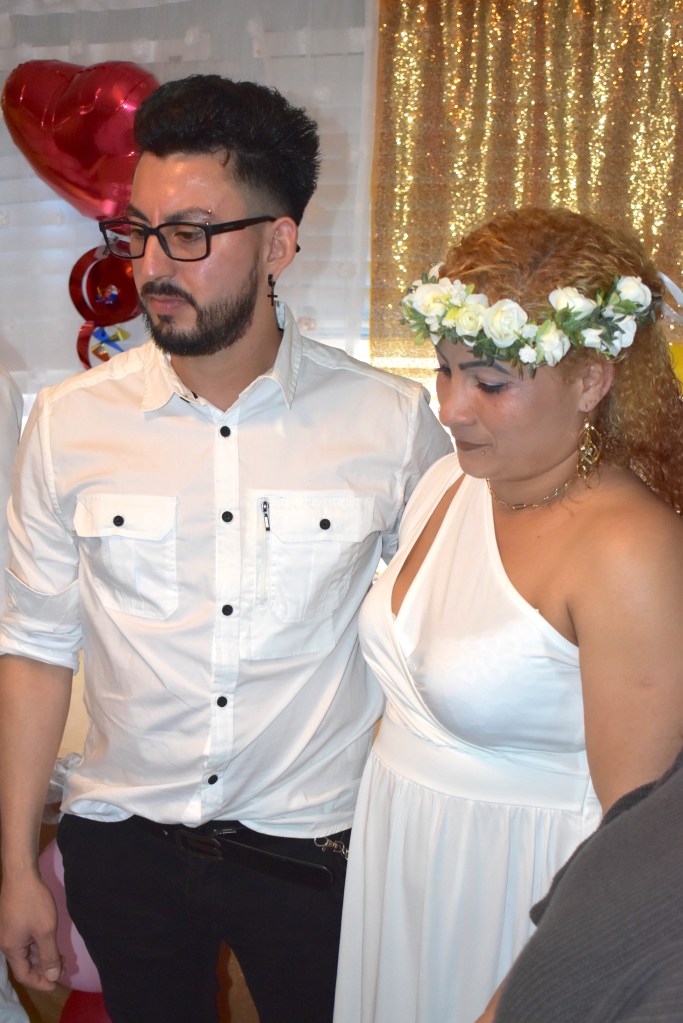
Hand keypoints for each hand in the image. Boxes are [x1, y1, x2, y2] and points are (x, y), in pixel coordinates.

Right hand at [0, 872, 62, 990]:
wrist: (20, 874)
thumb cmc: (33, 902)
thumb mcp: (45, 930)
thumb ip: (49, 955)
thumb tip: (53, 976)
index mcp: (11, 949)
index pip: (24, 975)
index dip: (40, 983)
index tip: (57, 985)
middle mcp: (7, 943)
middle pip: (25, 964)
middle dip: (44, 969)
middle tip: (64, 969)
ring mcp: (9, 932)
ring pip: (26, 952)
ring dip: (42, 957)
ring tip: (62, 958)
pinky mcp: (12, 922)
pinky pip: (25, 941)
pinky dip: (38, 946)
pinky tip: (51, 943)